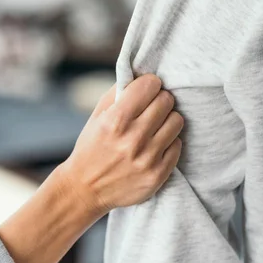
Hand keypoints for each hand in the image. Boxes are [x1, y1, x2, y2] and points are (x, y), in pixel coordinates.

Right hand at [58, 74, 183, 215]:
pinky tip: (155, 145)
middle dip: (159, 100)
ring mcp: (147, 158)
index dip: (149, 84)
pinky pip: (178, 145)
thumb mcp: (97, 116)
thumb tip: (143, 74)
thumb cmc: (91, 147)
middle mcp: (133, 139)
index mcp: (115, 120)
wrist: (85, 189)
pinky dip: (168, 142)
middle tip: (151, 107)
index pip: (150, 85)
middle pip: (166, 101)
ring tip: (155, 126)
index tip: (146, 89)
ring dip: (167, 120)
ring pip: (177, 121)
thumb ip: (119, 93)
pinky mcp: (157, 175)